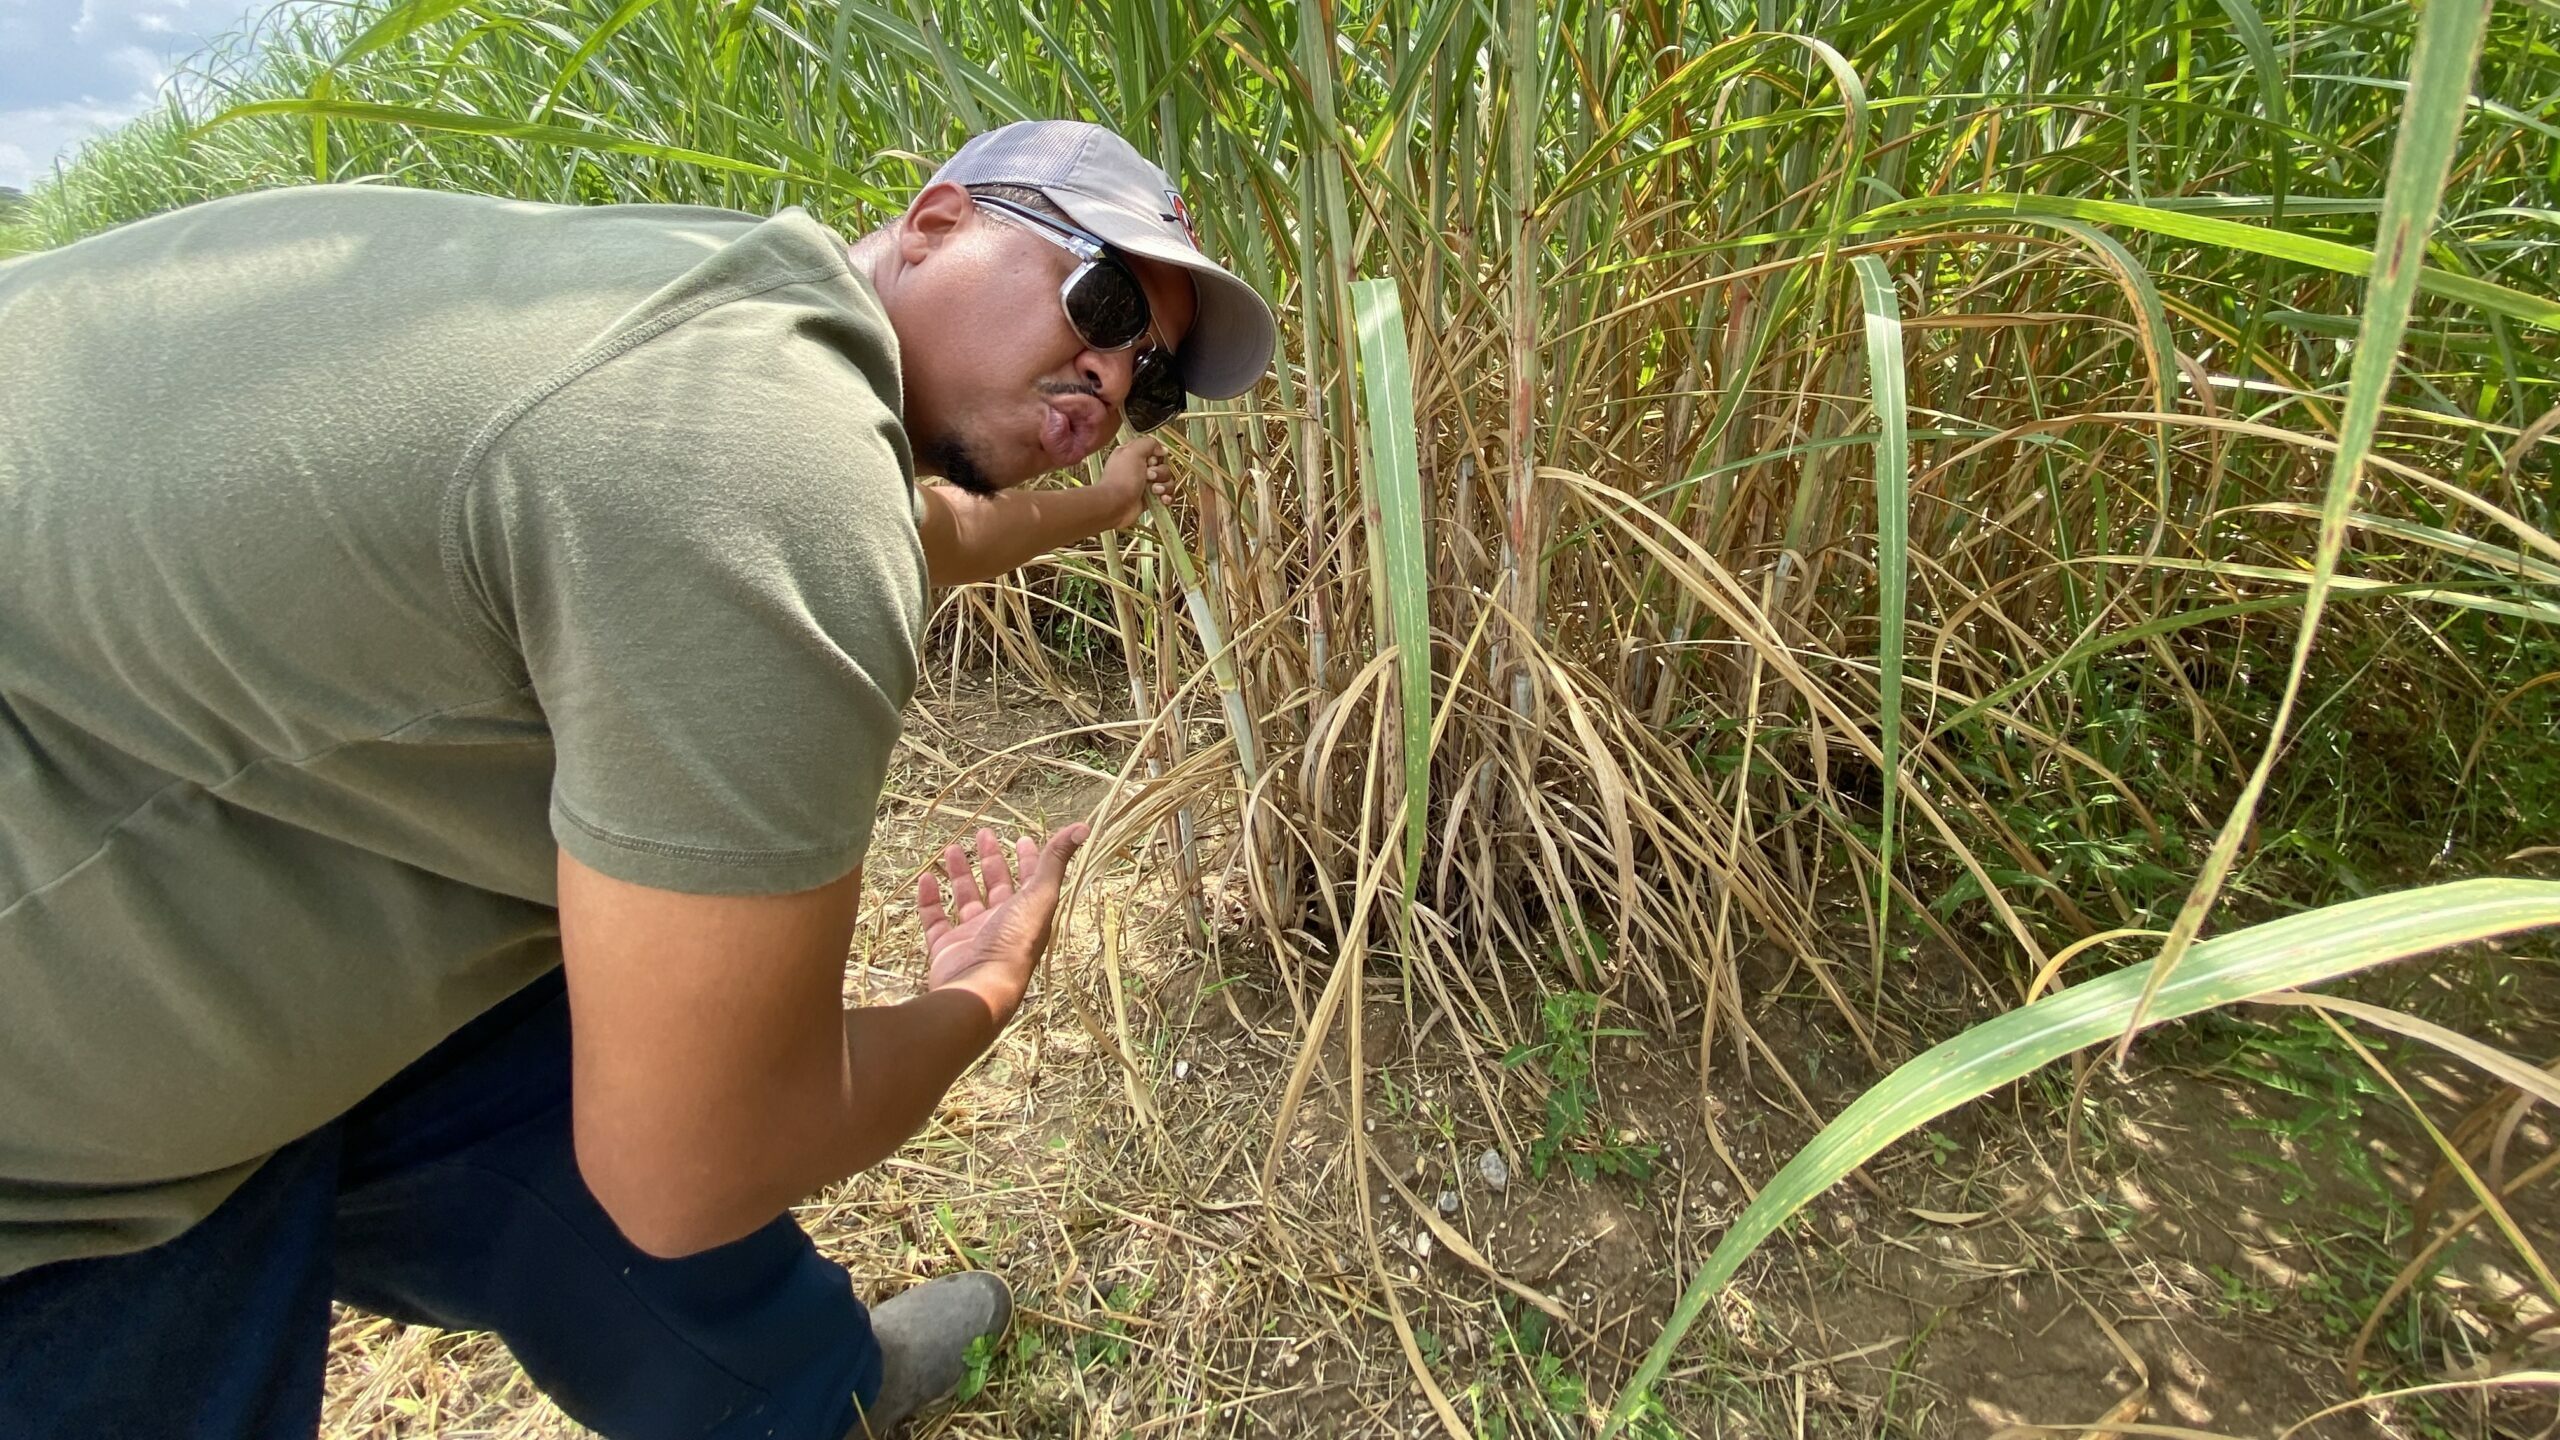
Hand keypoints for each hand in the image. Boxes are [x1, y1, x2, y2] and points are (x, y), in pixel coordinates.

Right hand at [916, 824, 1090, 1020]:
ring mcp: (973, 937)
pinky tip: (926, 877)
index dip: (1029, 859)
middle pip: (997, 886)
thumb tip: (1084, 826)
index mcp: (1028, 914)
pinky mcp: (946, 948)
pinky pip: (935, 919)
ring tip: (950, 848)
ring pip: (965, 899)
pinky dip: (929, 899)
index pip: (1031, 881)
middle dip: (991, 859)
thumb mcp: (1040, 895)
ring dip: (960, 874)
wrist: (980, 988)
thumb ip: (1056, 861)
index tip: (1022, 839)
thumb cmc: (1014, 942)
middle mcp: (1003, 925)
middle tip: (982, 833)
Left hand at [1098, 436, 1169, 528]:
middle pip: (1164, 466)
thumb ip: (1149, 443)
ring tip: (1154, 491)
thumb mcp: (1132, 451)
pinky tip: (1163, 499)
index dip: (1156, 456)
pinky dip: (1168, 497)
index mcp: (1133, 456)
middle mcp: (1139, 469)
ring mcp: (1146, 485)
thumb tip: (1162, 450)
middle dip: (1160, 472)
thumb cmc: (1121, 479)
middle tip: (1149, 477)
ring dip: (1165, 486)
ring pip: (1168, 481)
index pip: (1154, 451)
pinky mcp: (1151, 499)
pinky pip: (1168, 495)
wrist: (1115, 505)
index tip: (1150, 461)